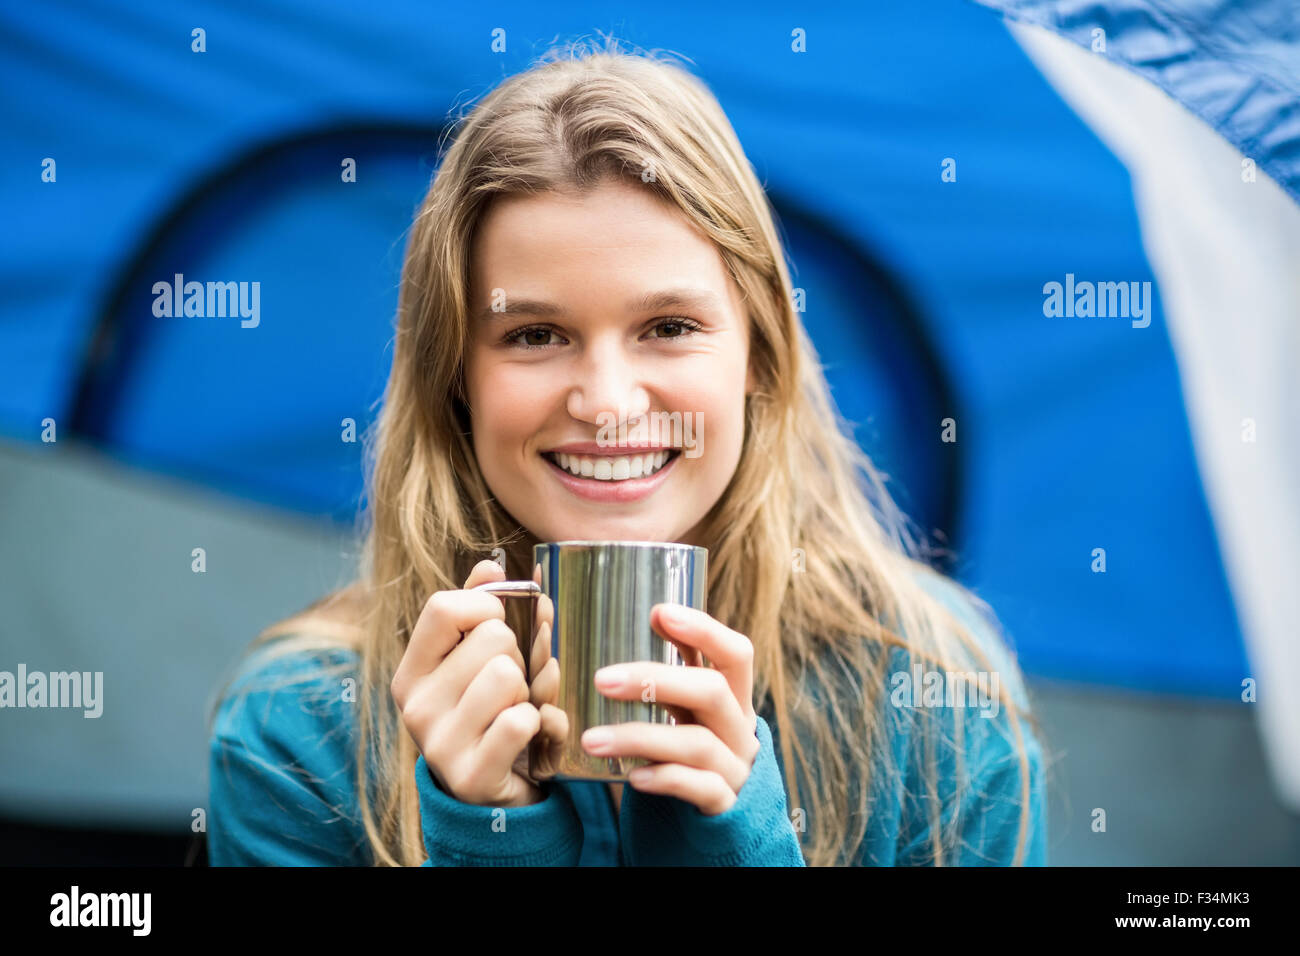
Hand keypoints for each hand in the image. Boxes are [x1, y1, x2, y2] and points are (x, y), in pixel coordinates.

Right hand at [390, 559, 565, 807]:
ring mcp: (439, 743)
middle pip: (492, 638)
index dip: (487, 604)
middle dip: (519, 655)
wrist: (494, 800)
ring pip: (509, 676)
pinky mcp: (471, 775)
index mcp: (412, 672)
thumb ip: (480, 612)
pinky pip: (522, 720)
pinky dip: (542, 724)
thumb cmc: (490, 716)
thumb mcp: (477, 663)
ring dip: (531, 691)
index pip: (444, 606)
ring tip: (521, 709)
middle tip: (515, 684)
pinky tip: (533, 736)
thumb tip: (489, 567)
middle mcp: (415, 706)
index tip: (500, 623)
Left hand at [580, 604, 759, 814]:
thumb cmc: (687, 754)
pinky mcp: (725, 807)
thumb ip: (669, 678)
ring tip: (591, 740)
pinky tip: (633, 777)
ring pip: (697, 744)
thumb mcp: (686, 713)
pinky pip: (700, 789)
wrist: (710, 824)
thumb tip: (621, 628)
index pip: (736, 654)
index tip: (659, 612)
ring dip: (640, 737)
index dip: (704, 630)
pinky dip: (666, 778)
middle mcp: (741, 729)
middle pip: (712, 692)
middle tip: (601, 679)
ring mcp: (736, 769)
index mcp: (734, 698)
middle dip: (655, 680)